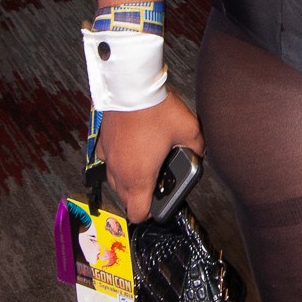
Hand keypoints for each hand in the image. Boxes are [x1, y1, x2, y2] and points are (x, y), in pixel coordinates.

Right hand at [97, 91, 204, 222]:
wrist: (132, 87)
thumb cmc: (156, 110)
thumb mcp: (189, 130)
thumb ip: (197, 148)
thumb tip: (199, 153)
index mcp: (139, 177)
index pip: (137, 213)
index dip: (150, 213)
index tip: (159, 203)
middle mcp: (119, 172)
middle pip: (125, 199)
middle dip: (140, 196)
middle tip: (156, 180)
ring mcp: (108, 157)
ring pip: (115, 181)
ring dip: (127, 180)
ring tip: (145, 163)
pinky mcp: (102, 143)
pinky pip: (107, 161)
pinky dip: (117, 160)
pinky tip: (131, 148)